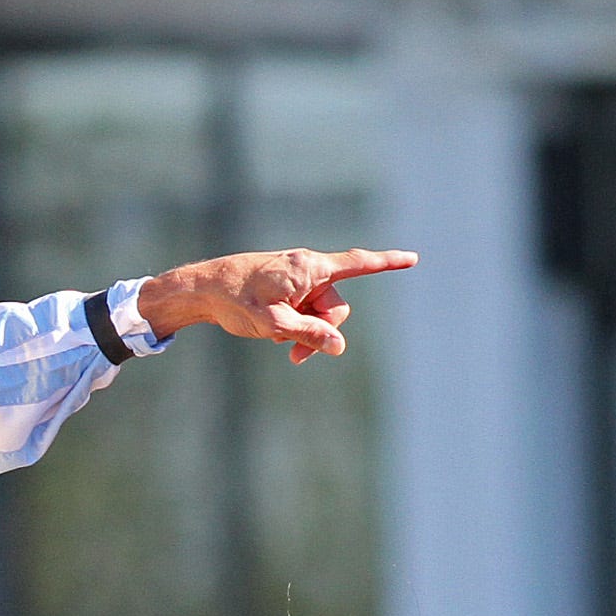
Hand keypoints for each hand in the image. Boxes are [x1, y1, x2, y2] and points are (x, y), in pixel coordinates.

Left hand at [136, 247, 417, 362]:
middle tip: (296, 356)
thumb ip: (308, 334)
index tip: (412, 259)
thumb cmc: (235, 299)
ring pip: (320, 313)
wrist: (203, 289)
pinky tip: (274, 334)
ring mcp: (297, 278)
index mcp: (309, 267)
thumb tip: (339, 347)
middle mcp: (307, 269)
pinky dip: (296, 325)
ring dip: (307, 333)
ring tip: (279, 343)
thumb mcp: (273, 323)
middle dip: (323, 332)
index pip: (357, 264)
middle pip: (336, 306)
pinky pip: (305, 310)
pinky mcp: (287, 288)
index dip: (387, 264)